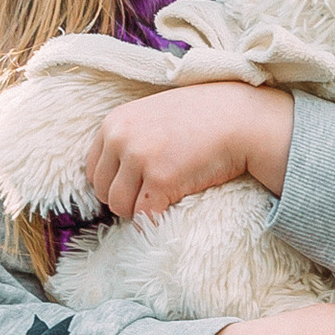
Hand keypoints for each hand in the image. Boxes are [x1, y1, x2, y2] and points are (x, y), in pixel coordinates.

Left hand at [83, 80, 292, 221]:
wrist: (240, 117)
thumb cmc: (202, 117)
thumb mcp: (153, 114)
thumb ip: (129, 136)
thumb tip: (115, 174)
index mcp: (114, 123)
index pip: (94, 171)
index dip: (114, 184)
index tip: (136, 187)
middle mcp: (120, 139)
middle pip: (104, 192)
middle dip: (127, 199)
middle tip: (153, 195)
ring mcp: (140, 159)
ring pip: (120, 207)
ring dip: (140, 211)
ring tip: (164, 200)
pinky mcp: (161, 180)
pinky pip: (145, 216)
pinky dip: (156, 220)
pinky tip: (173, 207)